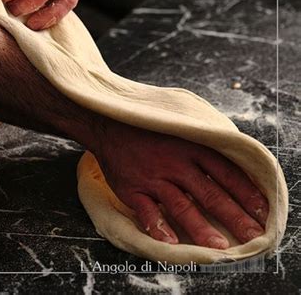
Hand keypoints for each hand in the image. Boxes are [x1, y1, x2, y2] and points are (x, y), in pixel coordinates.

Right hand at [96, 122, 268, 247]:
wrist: (109, 125)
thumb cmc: (148, 128)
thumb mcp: (179, 126)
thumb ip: (202, 143)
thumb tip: (230, 162)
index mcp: (191, 146)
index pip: (226, 172)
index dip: (246, 193)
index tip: (262, 211)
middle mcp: (175, 163)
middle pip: (209, 193)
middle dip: (234, 216)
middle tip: (252, 236)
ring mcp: (153, 177)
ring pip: (181, 205)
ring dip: (201, 227)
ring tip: (219, 247)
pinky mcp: (133, 188)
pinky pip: (147, 211)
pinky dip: (158, 226)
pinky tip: (171, 242)